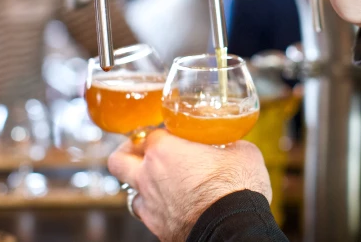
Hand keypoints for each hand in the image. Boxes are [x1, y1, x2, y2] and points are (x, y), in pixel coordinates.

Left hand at [108, 130, 271, 241]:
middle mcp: (148, 177)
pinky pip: (149, 215)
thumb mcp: (242, 151)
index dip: (161, 131)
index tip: (174, 132)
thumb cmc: (237, 186)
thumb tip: (232, 143)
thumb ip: (229, 143)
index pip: (148, 132)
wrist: (235, 227)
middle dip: (128, 153)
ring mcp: (150, 206)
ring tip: (163, 182)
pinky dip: (157, 208)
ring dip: (143, 185)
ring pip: (131, 191)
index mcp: (164, 150)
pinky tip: (175, 205)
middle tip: (143, 152)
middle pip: (118, 161)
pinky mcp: (158, 229)